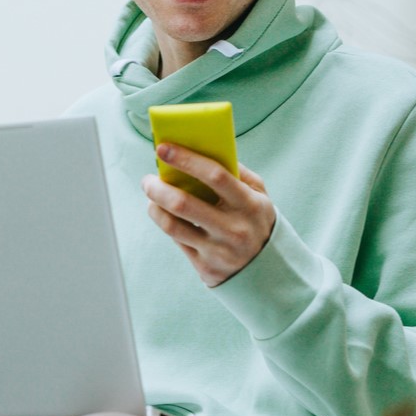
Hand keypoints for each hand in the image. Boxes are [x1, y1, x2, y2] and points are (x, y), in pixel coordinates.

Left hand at [141, 143, 275, 286]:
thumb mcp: (259, 194)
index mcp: (249, 204)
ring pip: (173, 225)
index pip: (215, 176)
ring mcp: (218, 250)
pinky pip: (176, 240)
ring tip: (151, 196)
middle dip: (158, 188)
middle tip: (148, 179)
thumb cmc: (255, 219)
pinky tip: (161, 211)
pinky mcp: (205, 266)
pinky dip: (164, 222)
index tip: (163, 148)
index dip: (186, 160)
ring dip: (154, 206)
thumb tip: (204, 150)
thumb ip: (237, 171)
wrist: (267, 267)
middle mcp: (234, 228)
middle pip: (184, 204)